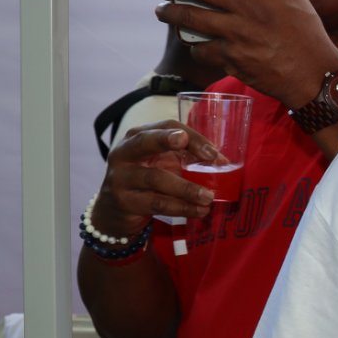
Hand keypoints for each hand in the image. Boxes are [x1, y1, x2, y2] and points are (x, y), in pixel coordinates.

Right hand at [90, 121, 215, 232]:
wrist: (114, 211)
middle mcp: (124, 152)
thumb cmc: (145, 179)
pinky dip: (181, 208)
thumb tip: (223, 162)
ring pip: (156, 179)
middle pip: (147, 141)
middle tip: (204, 155)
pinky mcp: (124, 201)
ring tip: (209, 197)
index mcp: (137, 136)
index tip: (214, 153)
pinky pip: (156, 203)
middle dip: (172, 143)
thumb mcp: (163, 163)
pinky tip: (199, 211)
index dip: (192, 137)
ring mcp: (120, 177)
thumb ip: (187, 157)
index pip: (166, 126)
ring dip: (187, 189)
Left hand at [154, 0, 337, 107]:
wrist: (315, 75)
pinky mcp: (233, 58)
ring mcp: (241, 33)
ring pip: (188, 15)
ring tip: (164, 11)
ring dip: (169, 12)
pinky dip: (193, 44)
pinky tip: (194, 42)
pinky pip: (200, 47)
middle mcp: (253, 5)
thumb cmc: (304, 33)